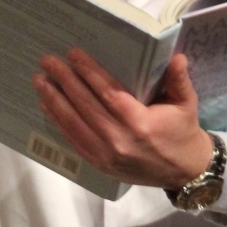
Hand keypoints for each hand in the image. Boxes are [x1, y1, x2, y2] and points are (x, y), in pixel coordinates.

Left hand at [33, 49, 214, 188]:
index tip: (72, 54)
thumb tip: (177, 57)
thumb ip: (179, 80)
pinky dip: (58, 122)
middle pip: (86, 106)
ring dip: (54, 101)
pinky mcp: (99, 165)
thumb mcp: (187, 104)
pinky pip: (73, 141)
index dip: (89, 73)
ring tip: (39, 81)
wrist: (183, 171)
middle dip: (64, 81)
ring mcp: (106, 156)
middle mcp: (120, 140)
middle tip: (47, 61)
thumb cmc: (182, 132)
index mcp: (141, 124)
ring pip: (74, 124)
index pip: (109, 93)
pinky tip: (47, 106)